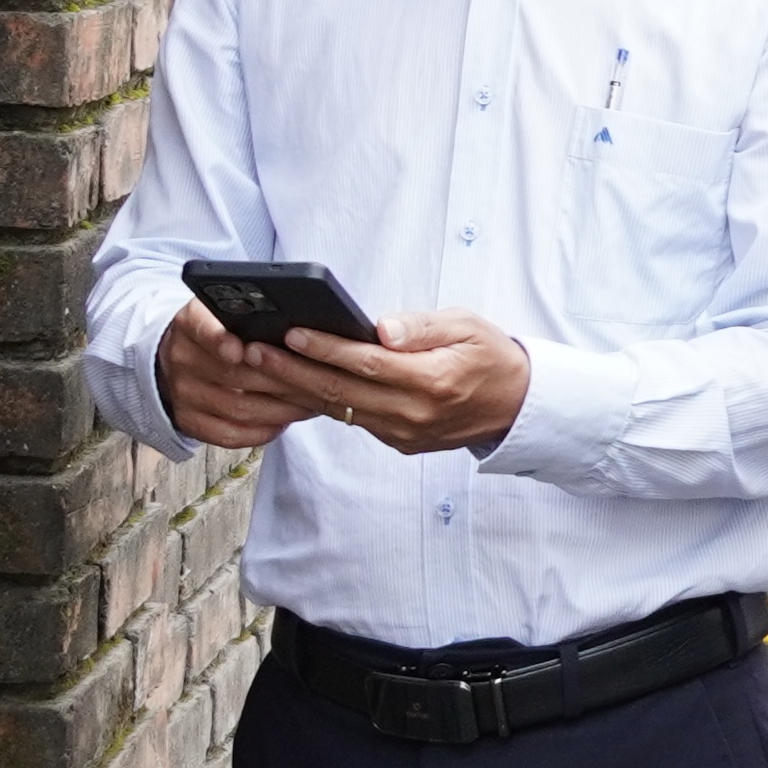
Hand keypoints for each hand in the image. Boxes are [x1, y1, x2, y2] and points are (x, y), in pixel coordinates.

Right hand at [158, 297, 326, 450]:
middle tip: (317, 382)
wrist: (178, 361)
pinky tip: (283, 423)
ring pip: (238, 408)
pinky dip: (262, 431)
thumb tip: (300, 329)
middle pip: (234, 375)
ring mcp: (183, 393)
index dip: (220, 340)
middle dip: (282, 381)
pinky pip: (229, 434)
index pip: (202, 327)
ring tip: (311, 403)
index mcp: (191, 322)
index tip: (240, 349)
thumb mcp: (226, 313)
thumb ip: (253, 315)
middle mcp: (182, 357)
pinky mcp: (188, 422)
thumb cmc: (220, 333)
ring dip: (281, 409)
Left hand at [243, 309, 532, 454]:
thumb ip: (422, 327)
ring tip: (258, 369)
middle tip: (251, 352)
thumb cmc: (489, 355)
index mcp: (432, 380)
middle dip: (291, 371)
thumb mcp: (466, 326)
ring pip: (338, 411)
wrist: (515, 405)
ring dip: (294, 390)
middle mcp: (414, 413)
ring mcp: (403, 433)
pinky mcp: (397, 442)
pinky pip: (350, 420)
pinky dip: (317, 403)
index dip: (325, 349)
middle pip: (340, 392)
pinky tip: (291, 385)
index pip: (367, 363)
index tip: (291, 333)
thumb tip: (381, 329)